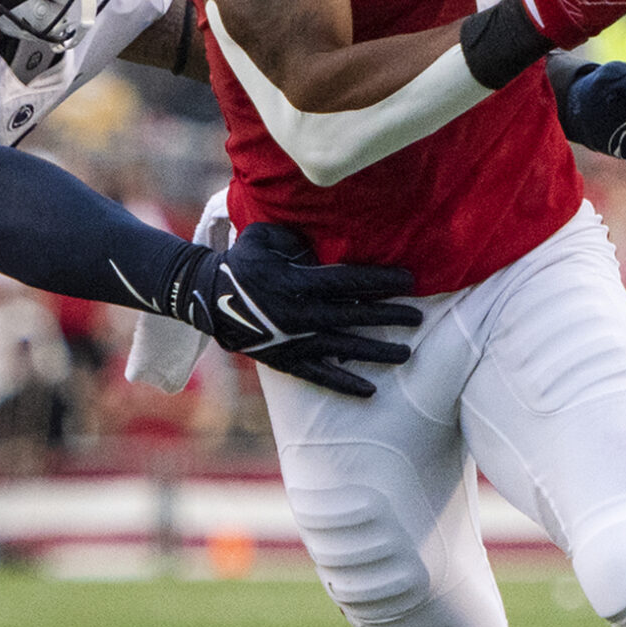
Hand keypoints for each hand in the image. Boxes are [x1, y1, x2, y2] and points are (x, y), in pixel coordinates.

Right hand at [170, 222, 420, 396]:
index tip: (410, 280)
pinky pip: (319, 375)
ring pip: (344, 348)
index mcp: (296, 281)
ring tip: (406, 353)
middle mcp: (299, 313)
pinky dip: (344, 383)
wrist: (207, 296)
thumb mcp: (267, 236)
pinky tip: (370, 389)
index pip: (349, 281)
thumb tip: (330, 237)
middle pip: (354, 315)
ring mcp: (293, 340)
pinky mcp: (284, 360)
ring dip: (377, 352)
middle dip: (389, 316)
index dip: (382, 281)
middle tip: (418, 317)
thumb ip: (299, 237)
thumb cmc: (243, 260)